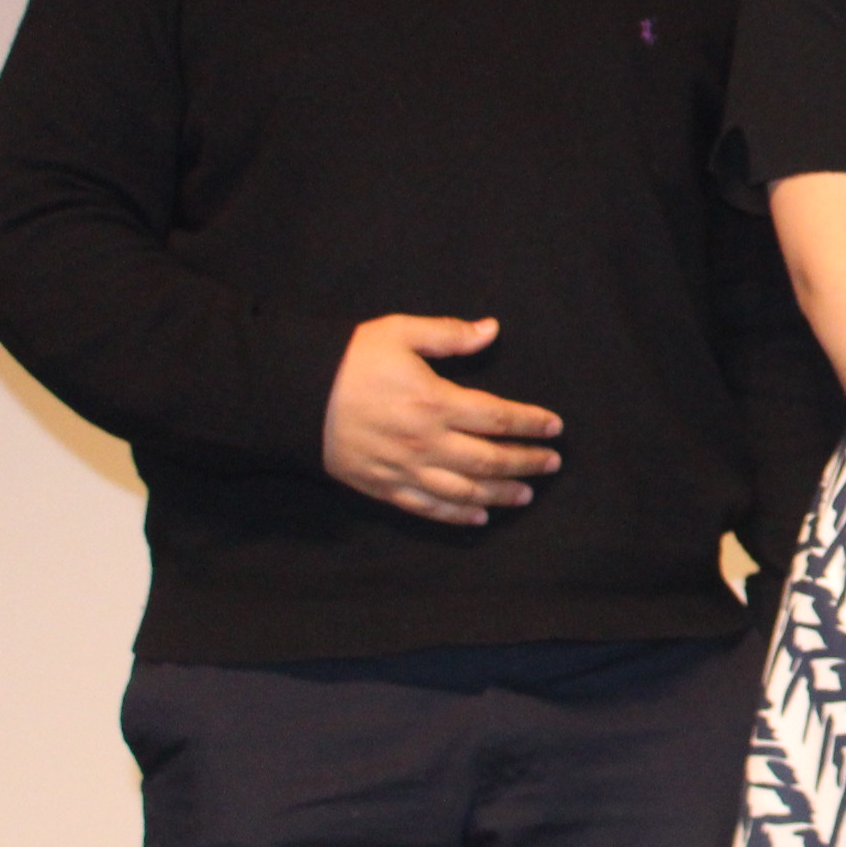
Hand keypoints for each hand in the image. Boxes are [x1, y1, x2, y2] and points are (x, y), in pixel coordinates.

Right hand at [322, 315, 562, 524]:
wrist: (290, 394)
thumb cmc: (347, 359)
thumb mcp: (399, 333)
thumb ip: (449, 335)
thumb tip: (491, 330)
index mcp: (435, 402)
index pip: (498, 416)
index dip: (530, 423)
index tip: (555, 427)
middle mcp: (425, 442)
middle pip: (489, 459)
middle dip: (526, 462)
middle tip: (552, 463)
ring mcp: (404, 469)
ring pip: (464, 491)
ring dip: (500, 494)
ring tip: (526, 495)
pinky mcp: (382, 487)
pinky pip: (427, 508)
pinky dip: (457, 515)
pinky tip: (479, 516)